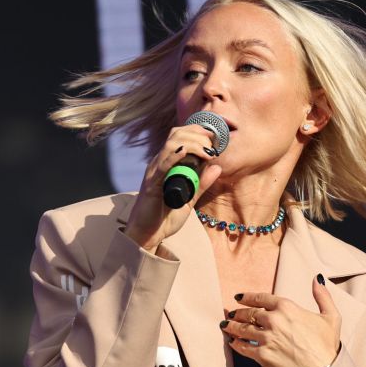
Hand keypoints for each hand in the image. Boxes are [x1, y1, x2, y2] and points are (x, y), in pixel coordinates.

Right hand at [124, 125, 222, 251]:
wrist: (148, 235)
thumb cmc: (165, 216)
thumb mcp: (190, 198)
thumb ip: (202, 183)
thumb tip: (217, 167)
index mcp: (167, 163)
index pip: (180, 136)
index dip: (198, 132)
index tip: (215, 137)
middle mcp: (159, 163)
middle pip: (176, 135)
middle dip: (198, 134)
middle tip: (213, 144)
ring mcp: (154, 172)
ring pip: (171, 145)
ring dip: (192, 143)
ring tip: (207, 151)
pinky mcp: (151, 183)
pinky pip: (162, 165)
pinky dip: (175, 156)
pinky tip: (186, 152)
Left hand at [221, 275, 340, 366]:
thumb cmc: (327, 346)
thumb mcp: (331, 317)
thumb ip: (322, 296)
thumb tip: (317, 279)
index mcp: (287, 307)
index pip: (261, 298)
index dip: (248, 297)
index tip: (239, 297)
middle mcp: (273, 320)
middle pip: (248, 313)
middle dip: (238, 313)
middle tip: (231, 314)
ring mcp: (266, 338)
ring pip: (242, 329)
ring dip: (232, 327)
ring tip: (226, 326)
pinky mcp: (262, 355)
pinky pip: (243, 347)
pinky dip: (236, 344)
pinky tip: (233, 342)